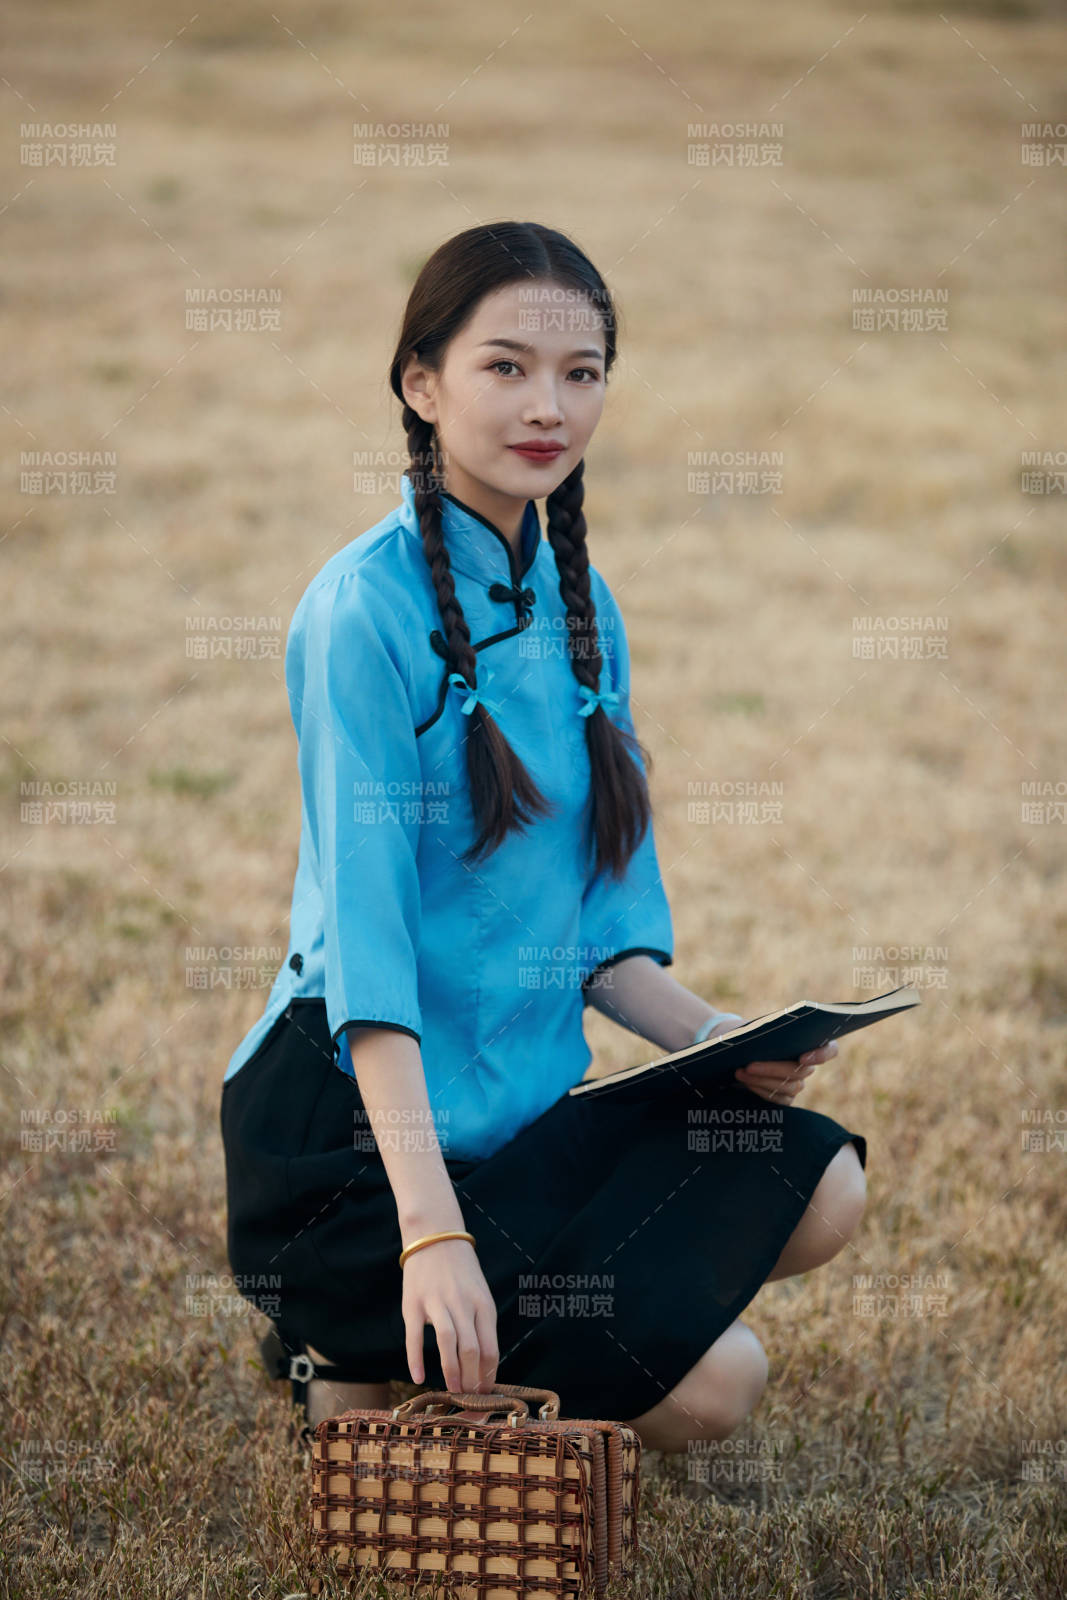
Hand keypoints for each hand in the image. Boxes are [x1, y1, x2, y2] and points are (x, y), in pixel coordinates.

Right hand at [402, 1236, 499, 1393]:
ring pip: (449, 1343)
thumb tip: (484, 1364)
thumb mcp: (480, 1293)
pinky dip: (416, 1358)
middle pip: (472, 1349)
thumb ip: (482, 1324)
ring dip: (451, 1372)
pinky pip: (415, 1336)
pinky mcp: (413, 1303)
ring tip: (452, 1391)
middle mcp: (462, 1304)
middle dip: (472, 1380)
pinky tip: (418, 1377)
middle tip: (469, 1400)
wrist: (435, 1235)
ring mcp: (437, 1302)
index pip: (490, 1348)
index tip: (486, 1395)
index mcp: (483, 1304)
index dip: (488, 1376)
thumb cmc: (460, 1271)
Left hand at [722, 1016, 838, 1102]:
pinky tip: (745, 1081)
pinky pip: (779, 1099)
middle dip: (773, 1068)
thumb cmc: (755, 1034)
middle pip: (800, 1071)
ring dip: (761, 1079)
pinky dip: (760, 1090)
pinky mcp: (786, 1097)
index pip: (831, 1050)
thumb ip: (770, 1030)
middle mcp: (808, 1065)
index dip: (821, 1055)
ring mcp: (798, 1083)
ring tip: (740, 1072)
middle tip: (749, 1065)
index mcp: (810, 1042)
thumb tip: (763, 1035)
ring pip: (788, 1087)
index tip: (802, 1058)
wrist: (742, 1049)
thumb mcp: (761, 1028)